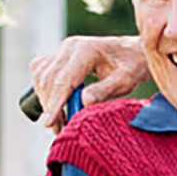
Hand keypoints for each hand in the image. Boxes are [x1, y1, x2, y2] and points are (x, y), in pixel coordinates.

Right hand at [29, 34, 148, 128]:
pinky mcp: (60, 54)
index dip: (54, 104)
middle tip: (58, 129)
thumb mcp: (125, 81)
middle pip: (48, 79)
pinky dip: (45, 89)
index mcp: (86, 51)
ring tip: (59, 122)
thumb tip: (84, 103)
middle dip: (50, 106)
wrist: (135, 52)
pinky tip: (56, 105)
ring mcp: (63, 49)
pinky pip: (42, 72)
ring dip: (46, 100)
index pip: (62, 81)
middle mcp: (70, 46)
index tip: (49, 124)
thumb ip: (104, 91)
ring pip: (41, 76)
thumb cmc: (133, 67)